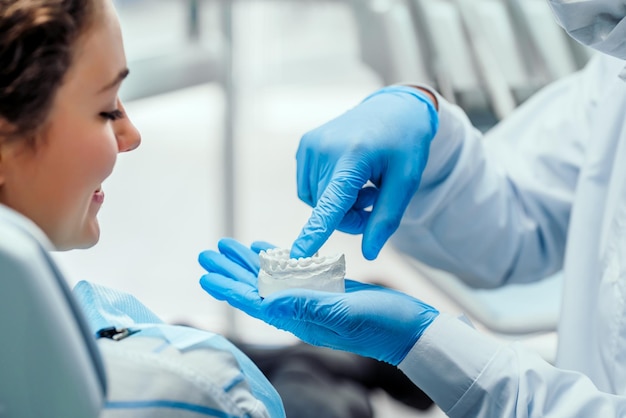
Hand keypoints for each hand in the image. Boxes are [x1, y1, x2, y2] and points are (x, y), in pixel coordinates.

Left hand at [198, 238, 438, 365]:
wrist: (411, 329)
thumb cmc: (382, 325)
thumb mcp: (344, 313)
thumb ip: (306, 306)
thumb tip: (267, 301)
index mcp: (300, 317)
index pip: (256, 301)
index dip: (230, 287)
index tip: (207, 273)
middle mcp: (301, 309)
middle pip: (257, 288)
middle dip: (231, 270)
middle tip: (207, 252)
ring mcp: (314, 298)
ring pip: (272, 278)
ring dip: (249, 262)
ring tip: (229, 246)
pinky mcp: (328, 288)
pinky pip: (295, 272)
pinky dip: (278, 259)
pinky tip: (266, 249)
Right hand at [291, 85, 438, 259]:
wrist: (394, 108)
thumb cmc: (405, 144)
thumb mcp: (406, 181)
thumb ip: (386, 218)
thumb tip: (369, 253)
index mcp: (354, 156)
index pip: (332, 202)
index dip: (315, 232)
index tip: (298, 254)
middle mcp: (324, 148)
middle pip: (326, 210)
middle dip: (349, 217)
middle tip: (374, 202)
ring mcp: (310, 145)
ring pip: (316, 203)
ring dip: (338, 206)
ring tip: (363, 186)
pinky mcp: (305, 146)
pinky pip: (309, 189)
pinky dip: (327, 193)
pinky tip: (348, 178)